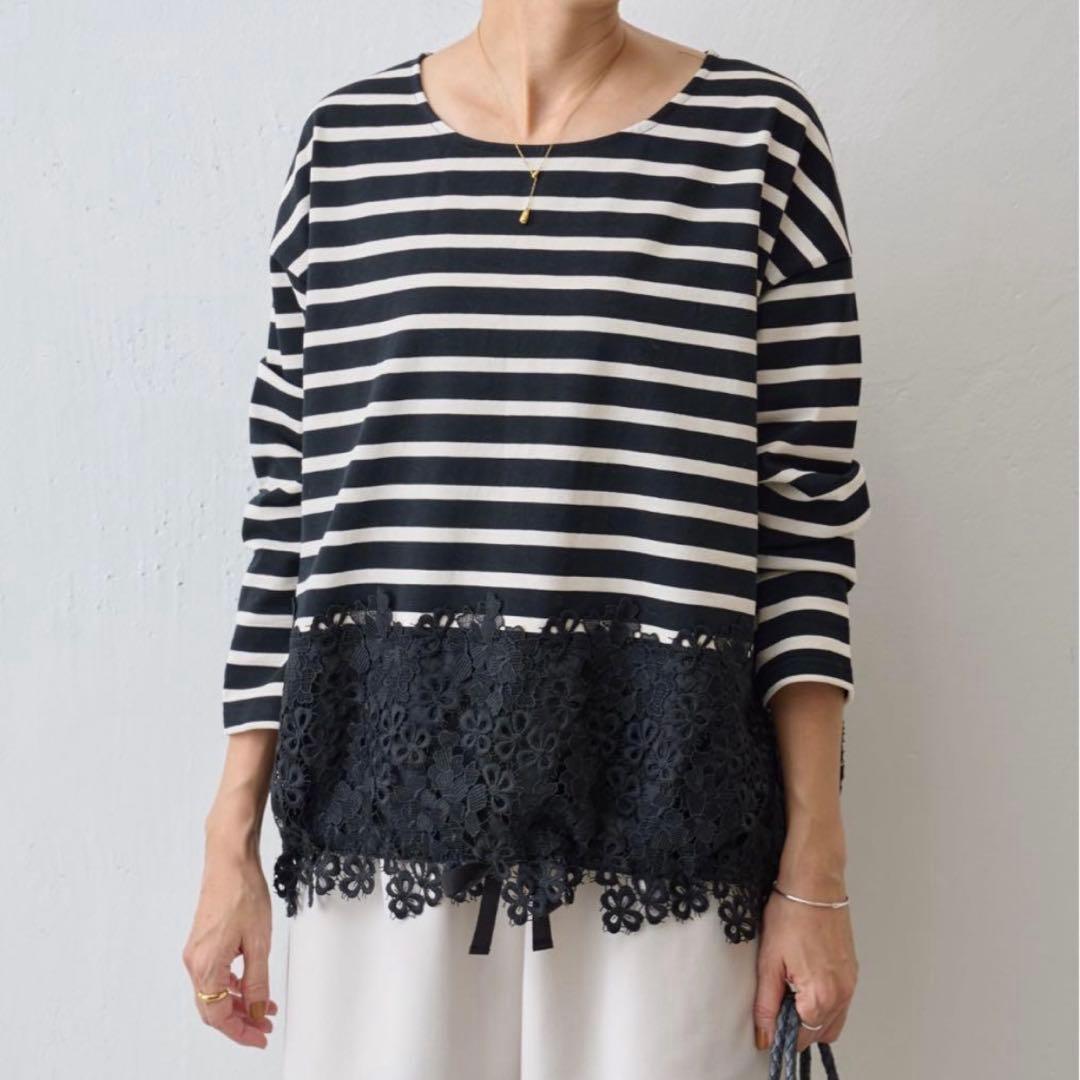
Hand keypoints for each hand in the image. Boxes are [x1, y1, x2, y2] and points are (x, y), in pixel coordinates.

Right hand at [182, 847, 277, 1046]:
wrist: (230, 860)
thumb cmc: (243, 892)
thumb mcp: (259, 942)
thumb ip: (258, 982)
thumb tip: (258, 1011)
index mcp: (206, 967)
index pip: (219, 1016)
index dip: (241, 1031)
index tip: (261, 1037)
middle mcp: (195, 962)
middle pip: (214, 1008)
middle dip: (241, 1020)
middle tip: (265, 1026)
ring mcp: (196, 951)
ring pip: (215, 991)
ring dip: (239, 1002)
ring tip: (265, 1006)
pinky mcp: (202, 941)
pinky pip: (215, 974)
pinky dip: (234, 984)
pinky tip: (252, 984)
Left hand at [752, 883, 857, 1052]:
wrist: (814, 885)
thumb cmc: (789, 915)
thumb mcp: (769, 962)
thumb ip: (767, 1005)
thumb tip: (764, 1037)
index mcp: (821, 997)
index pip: (802, 1038)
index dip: (782, 1031)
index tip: (770, 1015)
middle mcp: (842, 995)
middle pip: (819, 1033)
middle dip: (798, 1025)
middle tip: (778, 997)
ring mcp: (850, 984)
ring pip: (832, 1021)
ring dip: (812, 1016)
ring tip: (790, 987)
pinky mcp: (852, 972)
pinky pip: (840, 1002)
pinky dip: (824, 1002)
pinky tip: (805, 978)